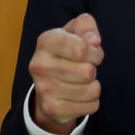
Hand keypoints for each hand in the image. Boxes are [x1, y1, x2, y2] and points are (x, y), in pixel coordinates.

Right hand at [28, 13, 103, 134]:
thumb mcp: (75, 31)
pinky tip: (80, 96)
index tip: (91, 51)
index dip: (95, 51)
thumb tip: (94, 40)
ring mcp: (44, 89)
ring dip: (94, 86)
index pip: (82, 48)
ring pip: (92, 90)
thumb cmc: (68, 51)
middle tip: (85, 67)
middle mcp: (40, 65)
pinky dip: (92, 101)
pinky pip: (91, 106)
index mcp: (46, 41)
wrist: (48, 84)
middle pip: (87, 71)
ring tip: (81, 81)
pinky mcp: (52, 109)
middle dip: (93, 69)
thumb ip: (86, 25)